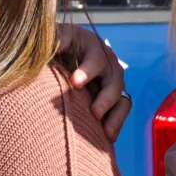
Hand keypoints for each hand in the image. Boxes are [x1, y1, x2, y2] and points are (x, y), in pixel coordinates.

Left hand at [53, 22, 129, 139]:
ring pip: (122, 99)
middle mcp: (107, 64)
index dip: (88, 70)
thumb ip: (55, 39)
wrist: (56, 57)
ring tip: (106, 133)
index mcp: (94, 47)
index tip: (74, 83)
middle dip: (106, 98)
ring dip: (115, 116)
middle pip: (114, 80)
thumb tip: (57, 44)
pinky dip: (115, 125)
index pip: (96, 58)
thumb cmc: (53, 45)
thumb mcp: (54, 37)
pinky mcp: (111, 99)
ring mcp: (111, 82)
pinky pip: (119, 113)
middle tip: (94, 113)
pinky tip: (107, 139)